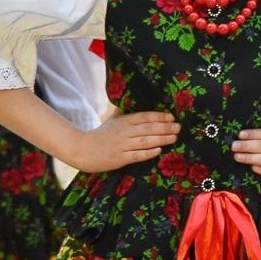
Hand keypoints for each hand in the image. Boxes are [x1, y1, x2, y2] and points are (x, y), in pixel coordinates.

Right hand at [64, 111, 179, 172]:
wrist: (81, 149)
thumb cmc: (99, 135)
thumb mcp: (112, 120)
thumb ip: (124, 113)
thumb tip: (133, 101)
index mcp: (123, 121)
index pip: (144, 116)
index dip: (158, 116)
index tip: (171, 116)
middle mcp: (124, 132)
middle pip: (148, 128)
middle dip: (165, 127)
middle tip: (178, 127)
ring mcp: (122, 145)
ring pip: (145, 141)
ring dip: (161, 139)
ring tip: (174, 137)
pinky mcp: (119, 158)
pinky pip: (136, 155)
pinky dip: (148, 153)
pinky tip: (159, 151)